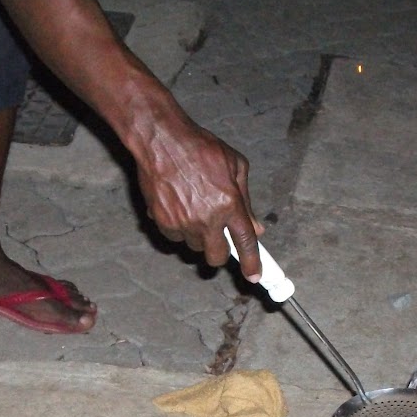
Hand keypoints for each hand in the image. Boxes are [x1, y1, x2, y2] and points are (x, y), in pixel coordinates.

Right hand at [132, 111, 263, 277]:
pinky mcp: (163, 222)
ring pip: (194, 246)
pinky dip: (178, 227)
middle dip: (219, 251)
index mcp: (229, 203)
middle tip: (217, 235)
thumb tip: (254, 227)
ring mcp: (183, 223)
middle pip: (216, 256)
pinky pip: (175, 236)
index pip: (244, 242)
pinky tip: (177, 204)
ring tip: (193, 207)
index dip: (251, 263)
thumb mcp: (234, 165)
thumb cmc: (199, 147)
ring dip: (197, 235)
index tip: (253, 276)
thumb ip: (246, 200)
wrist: (161, 140)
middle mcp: (207, 218)